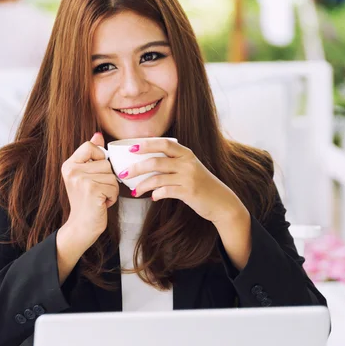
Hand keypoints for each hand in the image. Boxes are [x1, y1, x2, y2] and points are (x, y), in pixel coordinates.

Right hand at [61, 133, 118, 244]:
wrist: (81, 227)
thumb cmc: (87, 202)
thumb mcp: (86, 176)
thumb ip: (91, 155)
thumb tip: (98, 135)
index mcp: (69, 165)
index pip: (90, 146)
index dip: (99, 158)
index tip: (95, 173)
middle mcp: (72, 170)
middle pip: (106, 163)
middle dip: (108, 179)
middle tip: (96, 191)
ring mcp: (81, 180)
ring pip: (112, 175)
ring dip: (111, 189)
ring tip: (98, 197)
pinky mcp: (92, 189)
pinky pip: (114, 187)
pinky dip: (112, 198)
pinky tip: (101, 204)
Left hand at [123, 139, 245, 227]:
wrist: (221, 201)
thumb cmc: (201, 184)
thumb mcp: (189, 168)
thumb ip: (172, 163)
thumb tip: (146, 164)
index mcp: (186, 153)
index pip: (164, 144)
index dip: (146, 144)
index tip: (131, 148)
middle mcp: (187, 163)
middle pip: (156, 161)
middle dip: (136, 167)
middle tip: (123, 174)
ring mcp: (188, 177)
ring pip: (157, 178)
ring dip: (142, 185)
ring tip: (134, 192)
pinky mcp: (188, 191)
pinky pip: (165, 191)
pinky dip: (156, 194)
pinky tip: (153, 197)